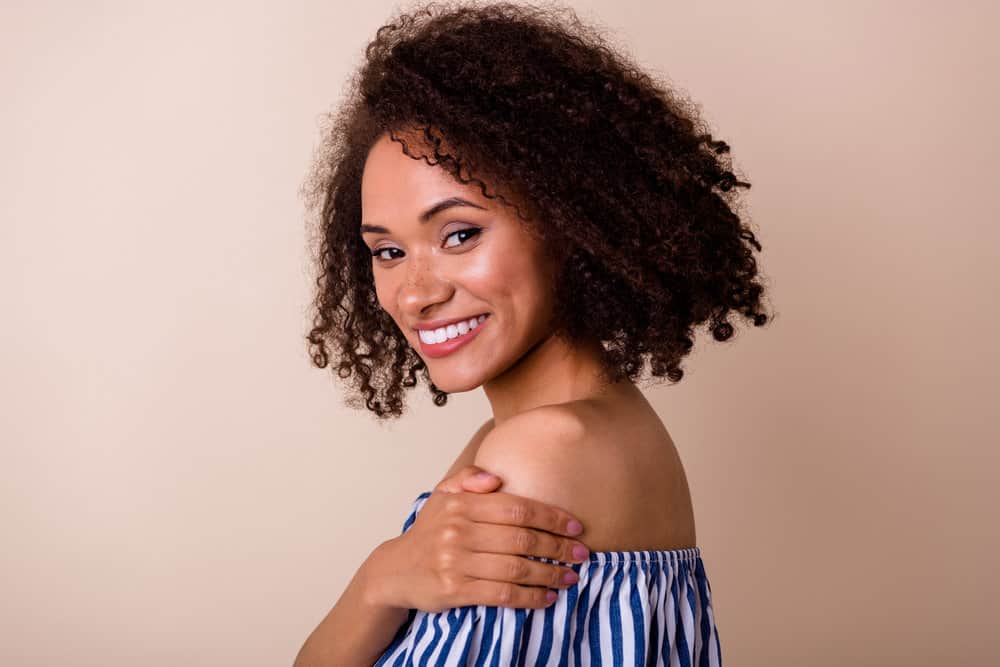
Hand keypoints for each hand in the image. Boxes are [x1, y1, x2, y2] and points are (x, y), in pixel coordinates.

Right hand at [369, 466, 588, 611]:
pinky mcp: (455, 590)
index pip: (517, 508)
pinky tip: (547, 596)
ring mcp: (456, 562)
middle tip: (581, 553)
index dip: (551, 516)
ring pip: (515, 568)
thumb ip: (468, 480)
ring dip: (549, 574)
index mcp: (461, 505)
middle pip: (521, 538)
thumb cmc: (430, 531)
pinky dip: (530, 596)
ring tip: (571, 577)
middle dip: (557, 547)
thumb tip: (496, 476)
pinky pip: (502, 594)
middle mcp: (458, 531)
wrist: (395, 570)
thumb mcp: (442, 496)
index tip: (575, 526)